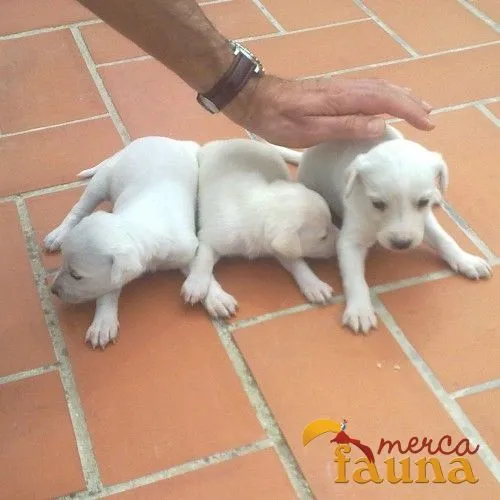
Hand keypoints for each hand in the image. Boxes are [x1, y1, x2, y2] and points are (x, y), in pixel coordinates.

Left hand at [224, 74, 433, 147]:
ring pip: (378, 88)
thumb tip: (381, 125)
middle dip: (411, 103)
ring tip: (417, 108)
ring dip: (400, 97)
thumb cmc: (279, 120)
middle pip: (387, 90)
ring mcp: (339, 88)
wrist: (256, 99)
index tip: (427, 124)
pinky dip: (384, 95)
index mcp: (344, 98)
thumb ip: (345, 126)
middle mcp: (346, 88)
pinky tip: (384, 104)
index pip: (386, 101)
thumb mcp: (310, 130)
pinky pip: (367, 90)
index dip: (409, 111)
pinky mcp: (332, 91)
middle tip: (429, 117)